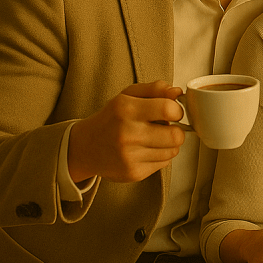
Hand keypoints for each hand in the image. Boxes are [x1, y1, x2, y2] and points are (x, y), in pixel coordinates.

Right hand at [67, 80, 184, 182]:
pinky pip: (164, 163)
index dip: (177, 110)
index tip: (172, 112)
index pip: (168, 109)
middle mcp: (127, 134)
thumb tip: (177, 92)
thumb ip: (155, 89)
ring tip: (153, 139)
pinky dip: (160, 156)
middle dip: (177, 131)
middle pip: (176, 136)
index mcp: (126, 109)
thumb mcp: (128, 95)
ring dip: (169, 144)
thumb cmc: (111, 118)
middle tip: (167, 128)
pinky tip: (146, 150)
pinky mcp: (134, 173)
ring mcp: (130, 156)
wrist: (85, 147)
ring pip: (172, 151)